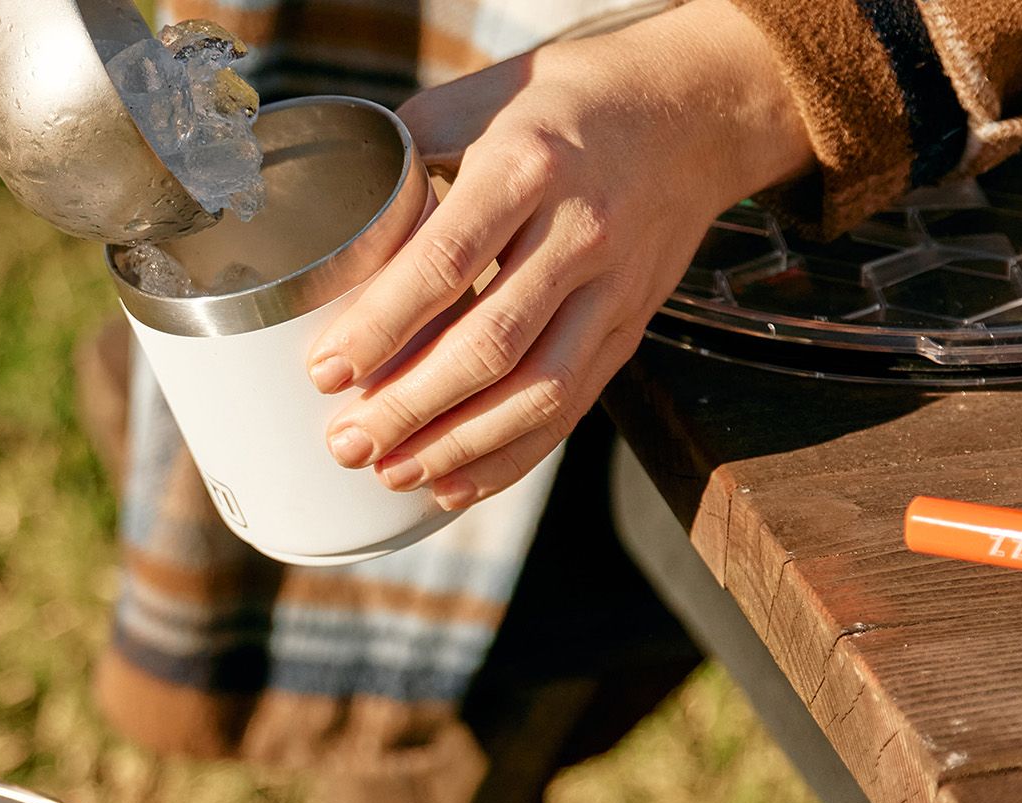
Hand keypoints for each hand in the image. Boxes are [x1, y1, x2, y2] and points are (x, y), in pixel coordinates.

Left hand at [307, 0, 812, 508]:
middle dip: (409, 408)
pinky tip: (452, 485)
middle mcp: (579, 230)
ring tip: (389, 474)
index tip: (325, 373)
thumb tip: (329, 229)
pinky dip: (508, 459)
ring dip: (457, 448)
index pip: (444, 262)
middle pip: (488, 345)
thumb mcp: (483, 98)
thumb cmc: (566, 102)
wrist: (695, 107)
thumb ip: (405, 157)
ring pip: (536, 393)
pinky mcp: (629, 330)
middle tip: (345, 444)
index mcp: (527, 165)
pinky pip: (568, 411)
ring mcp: (613, 288)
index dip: (381, 327)